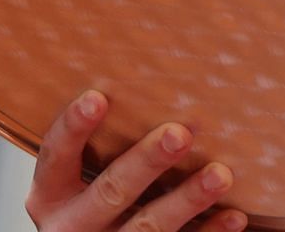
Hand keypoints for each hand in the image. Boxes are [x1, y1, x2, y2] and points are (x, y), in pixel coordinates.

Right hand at [26, 91, 245, 231]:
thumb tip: (148, 69)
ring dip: (186, 199)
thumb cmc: (93, 197)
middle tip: (179, 133)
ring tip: (220, 174)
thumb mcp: (78, 178)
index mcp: (50, 195)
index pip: (56, 155)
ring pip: (147, 227)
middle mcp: (71, 225)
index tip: (98, 97)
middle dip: (146, 162)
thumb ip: (100, 144)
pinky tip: (234, 214)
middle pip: (110, 191)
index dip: (75, 127)